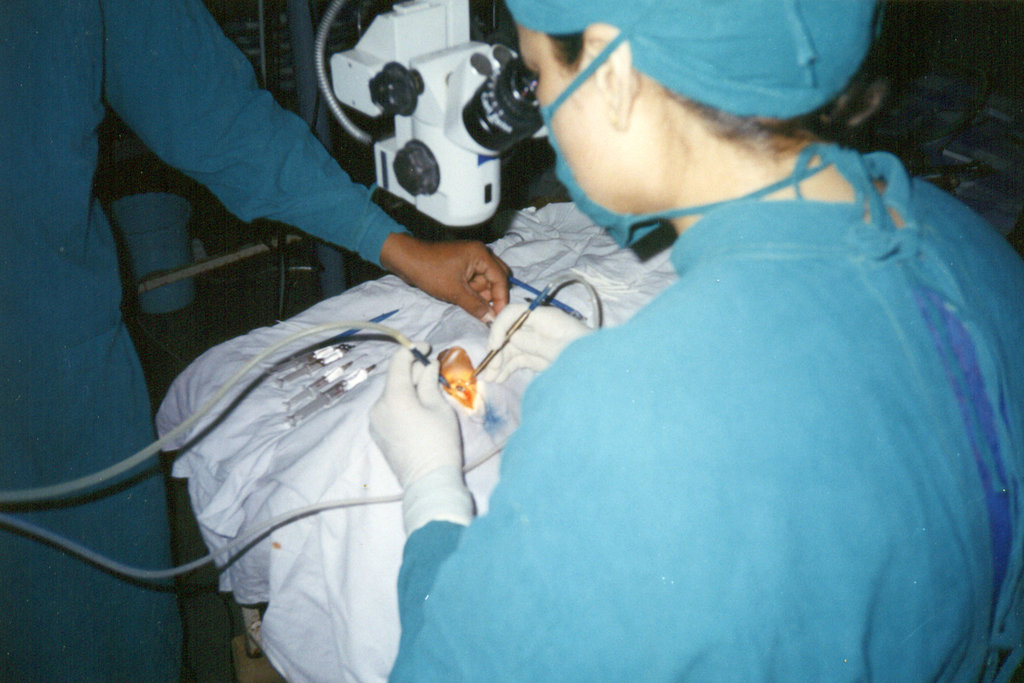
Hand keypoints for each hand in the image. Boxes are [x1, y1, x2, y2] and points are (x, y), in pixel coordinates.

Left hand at [369, 345, 472, 532]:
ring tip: (428, 395)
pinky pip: (389, 409)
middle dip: (413, 372)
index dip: (413, 350)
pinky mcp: (376, 433)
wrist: (428, 482)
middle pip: (395, 379)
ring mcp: (374, 420)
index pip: (398, 362)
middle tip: (434, 374)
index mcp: (394, 396)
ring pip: (392, 394)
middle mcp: (378, 405)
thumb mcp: (440, 408)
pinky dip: (402, 404)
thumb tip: (428, 365)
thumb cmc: (440, 443)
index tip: (428, 349)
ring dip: (408, 389)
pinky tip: (417, 411)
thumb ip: (430, 382)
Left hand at [380, 233, 509, 321]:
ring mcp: (470, 259)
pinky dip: (471, 291)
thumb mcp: (455, 292)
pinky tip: (462, 298)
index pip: (500, 278)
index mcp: (481, 255)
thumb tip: (491, 319)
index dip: (502, 298)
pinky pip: (474, 280)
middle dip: (491, 295)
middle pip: (496, 278)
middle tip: (485, 310)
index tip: (499, 316)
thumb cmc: (430, 272)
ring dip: (480, 294)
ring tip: (467, 303)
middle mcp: (479, 254)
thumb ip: (476, 305)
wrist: (406, 260)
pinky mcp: (462, 265)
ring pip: (485, 281)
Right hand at [478, 304, 591, 383]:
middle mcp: (537, 327)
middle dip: (496, 350)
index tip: (495, 347)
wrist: (600, 369)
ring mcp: (536, 342)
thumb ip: (537, 343)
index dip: (500, 327)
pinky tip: (498, 378)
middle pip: (508, 333)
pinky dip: (506, 368)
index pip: (514, 313)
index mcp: (545, 318)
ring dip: (498, 362)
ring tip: (489, 379)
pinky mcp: (536, 356)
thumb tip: (513, 338)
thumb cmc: (586, 355)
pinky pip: (516, 359)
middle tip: (487, 370)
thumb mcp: (563, 350)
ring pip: (510, 348)